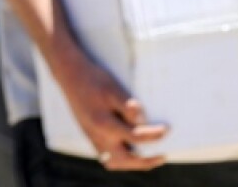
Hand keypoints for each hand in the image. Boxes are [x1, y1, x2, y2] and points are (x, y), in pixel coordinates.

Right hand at [54, 50, 166, 170]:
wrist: (70, 74)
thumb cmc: (94, 79)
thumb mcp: (114, 89)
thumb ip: (128, 108)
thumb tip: (143, 122)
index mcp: (105, 124)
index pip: (135, 137)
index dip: (154, 135)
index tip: (167, 129)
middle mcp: (97, 135)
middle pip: (125, 160)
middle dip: (146, 161)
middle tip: (162, 155)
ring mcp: (92, 137)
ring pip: (114, 162)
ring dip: (132, 163)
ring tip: (148, 157)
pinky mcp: (89, 135)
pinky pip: (106, 156)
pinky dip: (121, 158)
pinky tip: (130, 150)